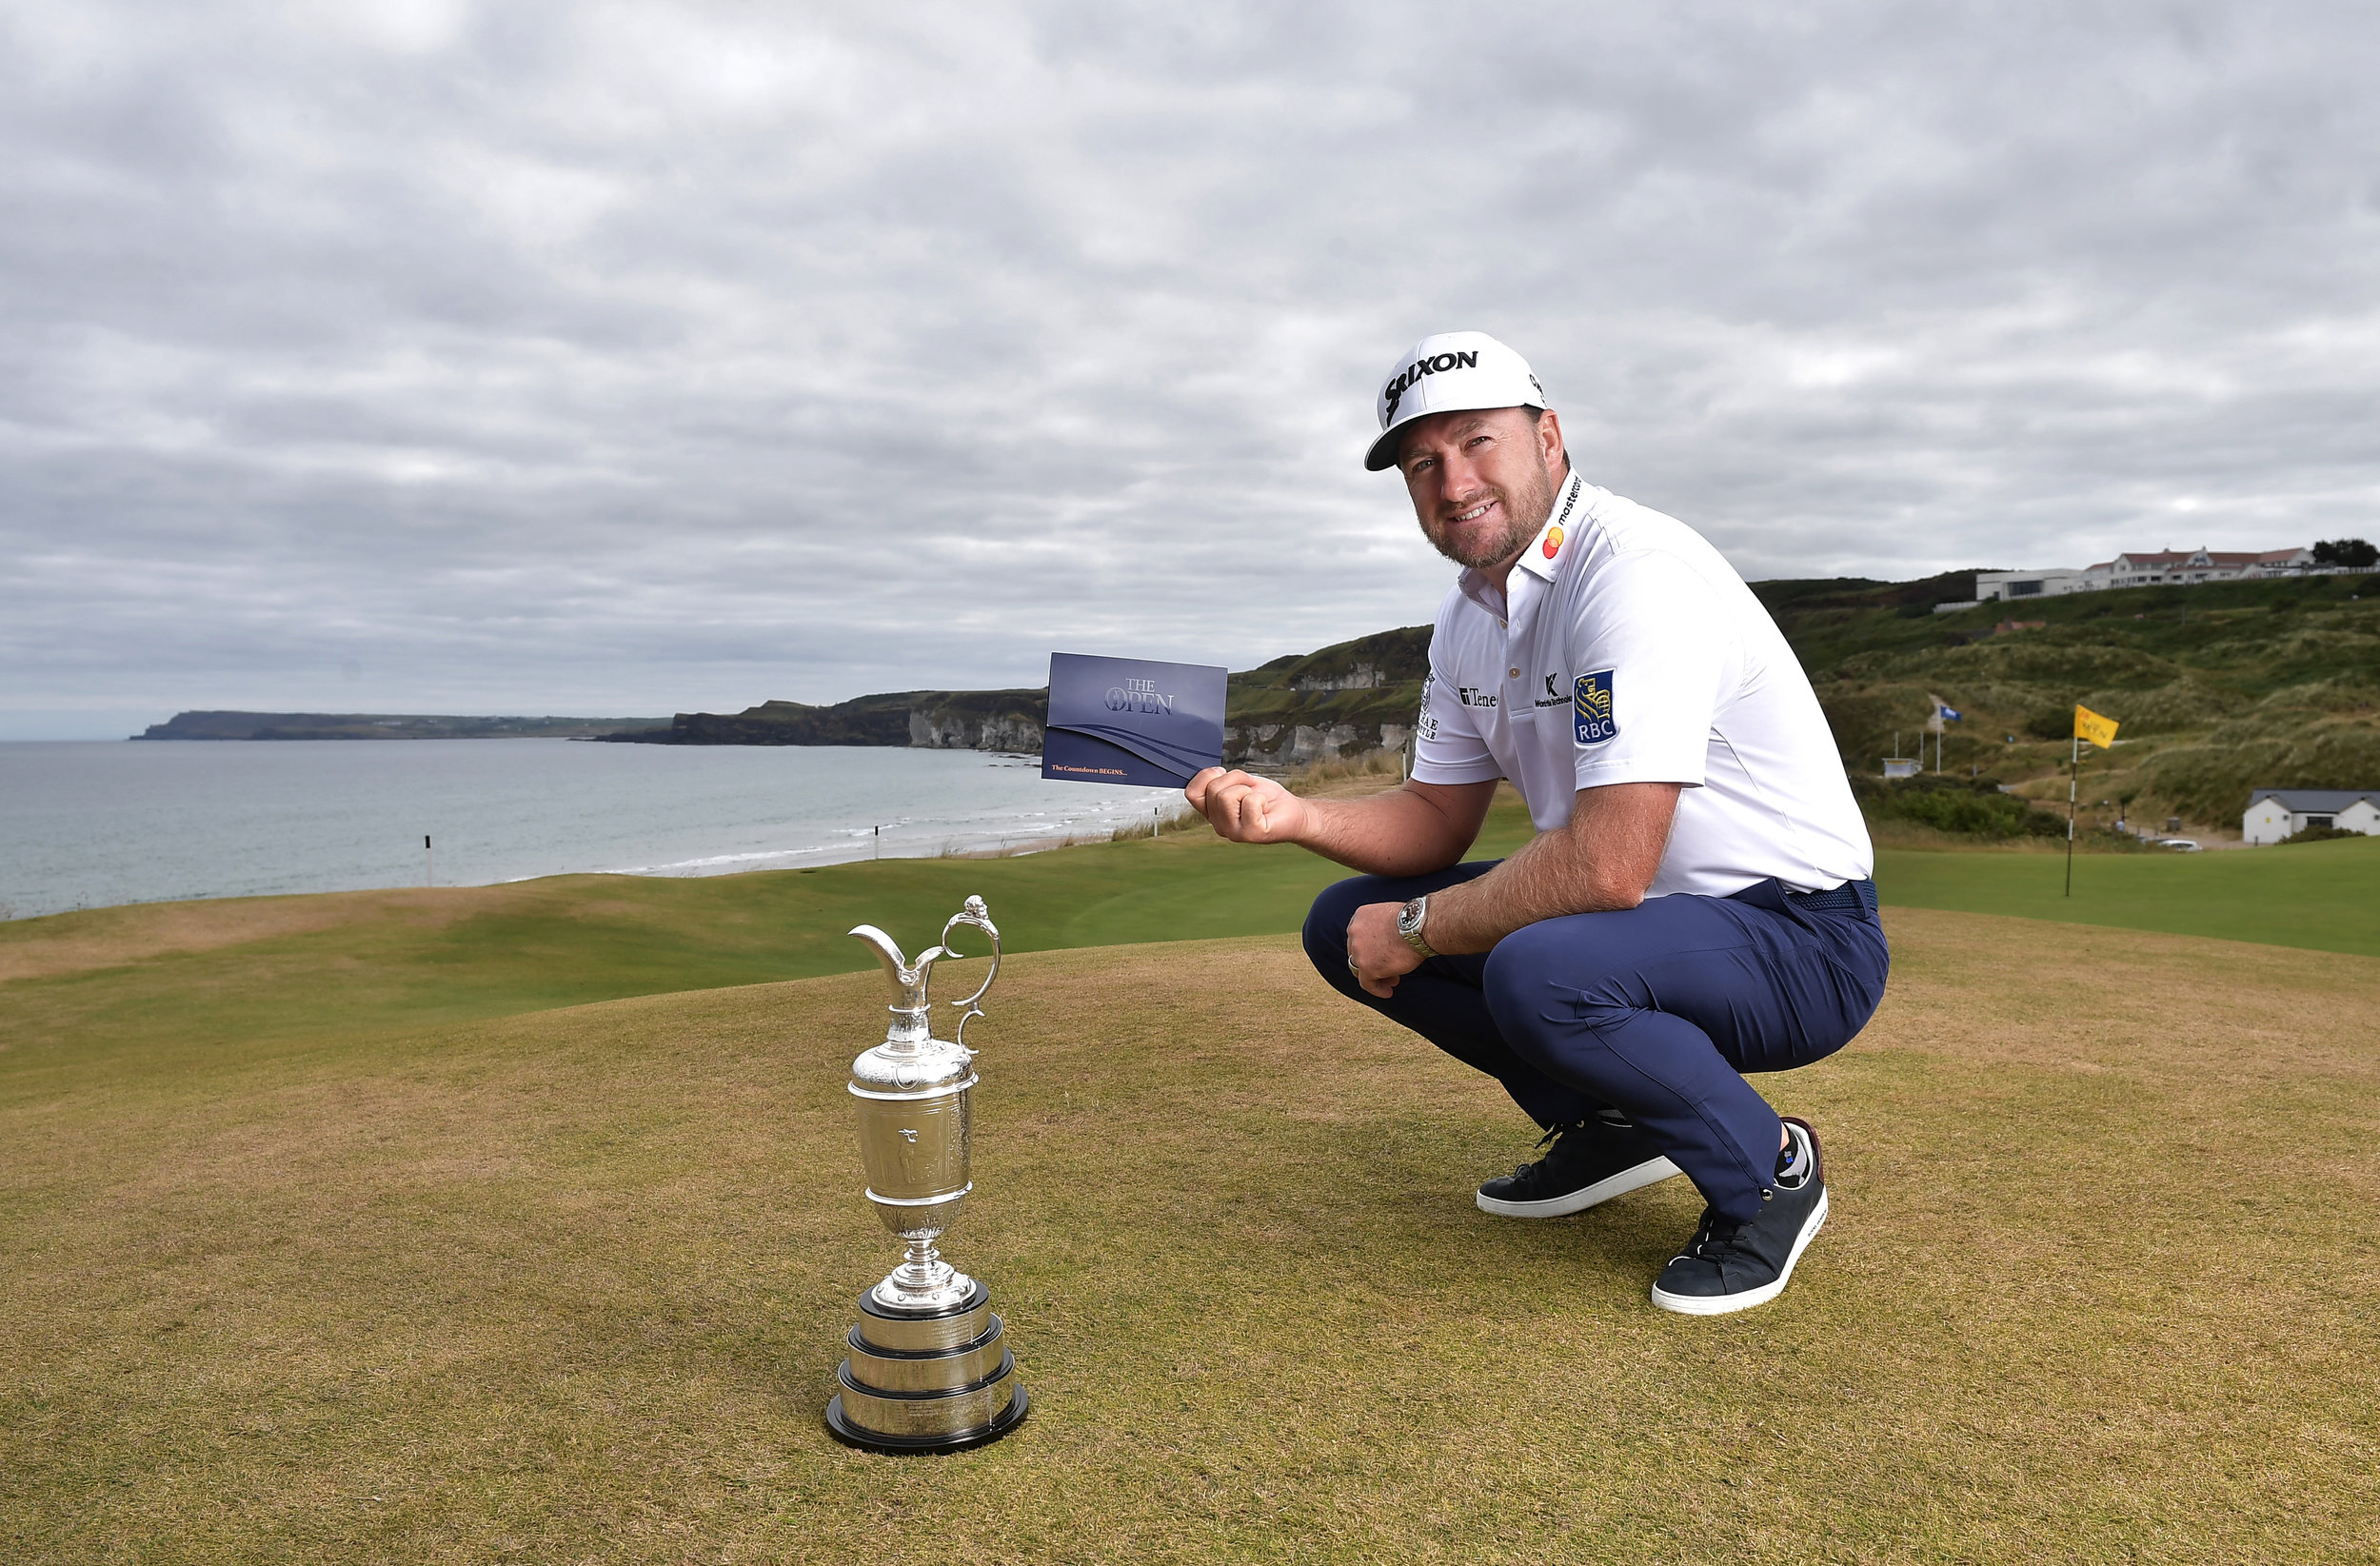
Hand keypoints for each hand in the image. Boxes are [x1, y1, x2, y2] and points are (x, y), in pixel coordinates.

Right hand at [1184, 768, 1313, 844]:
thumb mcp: (1238, 783)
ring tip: (1257, 798)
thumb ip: (1218, 781)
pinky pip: (1248, 802)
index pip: (1191, 793)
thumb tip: (1210, 771)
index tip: (1223, 772)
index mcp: (1212, 814)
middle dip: (1235, 778)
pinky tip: (1264, 807)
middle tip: (1250, 787)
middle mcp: (1219, 826)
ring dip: (1247, 788)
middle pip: (1213, 790)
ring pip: (1226, 795)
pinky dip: (1260, 797)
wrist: (1294, 812)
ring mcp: (1234, 833)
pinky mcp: (1251, 834)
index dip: (1206, 776)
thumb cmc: (1267, 798)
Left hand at [1345, 900, 1421, 997]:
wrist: (1419, 926)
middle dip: (1373, 962)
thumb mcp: (1390, 916)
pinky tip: (1387, 992)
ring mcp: (1358, 950)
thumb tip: (1386, 943)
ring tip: (1392, 981)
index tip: (1382, 955)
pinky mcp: (1366, 966)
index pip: (1359, 937)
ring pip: (1362, 969)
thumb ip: (1381, 927)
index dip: (1370, 948)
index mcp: (1360, 917)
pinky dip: (1377, 989)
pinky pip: (1367, 983)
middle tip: (1388, 969)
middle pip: (1358, 953)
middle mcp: (1354, 932)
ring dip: (1376, 976)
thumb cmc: (1414, 920)